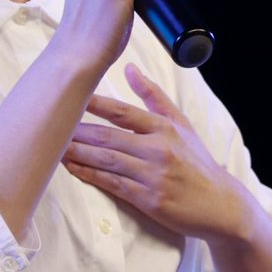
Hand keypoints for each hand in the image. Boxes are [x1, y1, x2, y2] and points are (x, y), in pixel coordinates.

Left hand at [62, 62, 250, 242]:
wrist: (219, 204)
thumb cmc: (197, 162)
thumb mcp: (181, 124)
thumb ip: (154, 96)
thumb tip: (130, 67)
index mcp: (165, 128)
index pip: (123, 112)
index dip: (95, 104)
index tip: (71, 97)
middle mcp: (159, 149)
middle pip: (109, 137)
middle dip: (77, 132)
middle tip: (51, 125)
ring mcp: (153, 176)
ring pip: (107, 161)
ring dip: (78, 153)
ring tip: (53, 147)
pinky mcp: (149, 200)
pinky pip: (112, 184)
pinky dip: (90, 175)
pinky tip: (72, 169)